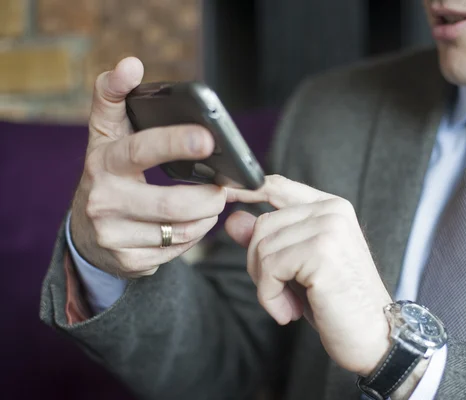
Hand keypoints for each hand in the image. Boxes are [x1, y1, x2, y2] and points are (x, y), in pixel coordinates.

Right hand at [70, 57, 225, 277]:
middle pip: (173, 205)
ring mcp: (114, 236)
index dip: (175, 143)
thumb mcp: (106, 135)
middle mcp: (104, 202)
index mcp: (104, 164)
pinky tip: (192, 225)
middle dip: (209, 197)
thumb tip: (131, 63)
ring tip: (211, 203)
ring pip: (181, 231)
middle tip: (223, 188)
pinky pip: (178, 251)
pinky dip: (194, 237)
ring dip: (207, 217)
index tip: (208, 138)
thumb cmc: (108, 173)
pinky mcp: (129, 262)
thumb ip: (114, 96)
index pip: (141, 151)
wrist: (86, 232)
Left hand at [225, 175, 392, 376]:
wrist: (373, 337)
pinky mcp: (321, 251)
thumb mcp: (296, 268)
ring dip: (266, 285)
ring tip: (289, 305)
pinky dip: (270, 297)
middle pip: (263, 224)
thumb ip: (268, 239)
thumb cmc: (337, 303)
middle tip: (281, 294)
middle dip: (259, 265)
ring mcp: (329, 228)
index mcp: (330, 208)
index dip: (246, 189)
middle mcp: (332, 211)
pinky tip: (289, 312)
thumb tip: (234, 219)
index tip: (226, 194)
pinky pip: (270, 267)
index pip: (278, 186)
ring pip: (262, 246)